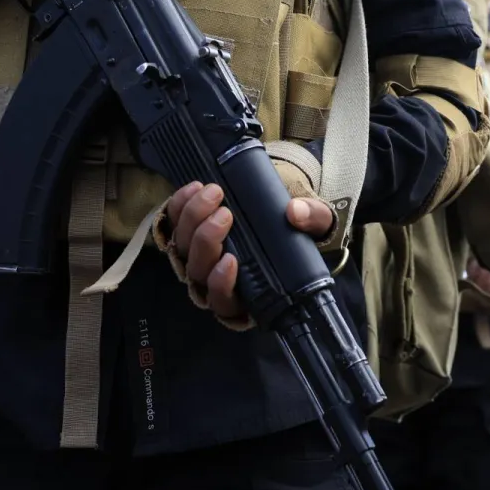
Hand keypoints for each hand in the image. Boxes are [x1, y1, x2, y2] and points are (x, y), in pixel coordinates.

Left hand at [165, 182, 333, 321]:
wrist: (283, 215)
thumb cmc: (299, 233)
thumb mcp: (315, 227)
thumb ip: (312, 220)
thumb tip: (295, 212)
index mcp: (247, 293)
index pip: (224, 301)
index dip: (221, 284)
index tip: (231, 260)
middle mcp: (216, 281)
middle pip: (198, 271)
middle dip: (207, 241)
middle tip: (225, 213)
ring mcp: (199, 258)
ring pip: (183, 248)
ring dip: (192, 220)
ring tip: (212, 193)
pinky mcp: (188, 234)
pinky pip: (173, 224)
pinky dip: (180, 206)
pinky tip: (194, 188)